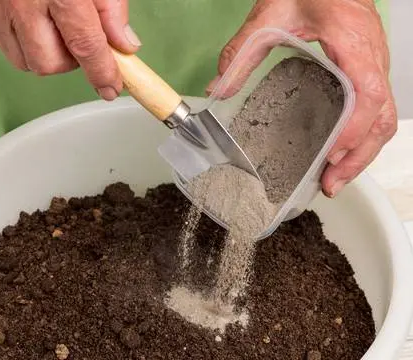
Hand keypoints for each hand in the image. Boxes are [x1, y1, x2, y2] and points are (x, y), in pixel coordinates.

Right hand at [0, 0, 141, 99]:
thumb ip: (111, 8)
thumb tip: (124, 45)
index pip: (86, 46)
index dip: (102, 73)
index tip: (110, 88)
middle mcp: (21, 4)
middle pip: (49, 65)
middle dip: (68, 60)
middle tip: (72, 35)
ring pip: (24, 61)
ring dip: (42, 51)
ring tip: (46, 21)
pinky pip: (0, 47)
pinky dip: (16, 40)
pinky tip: (21, 17)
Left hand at [208, 0, 395, 196]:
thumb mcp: (270, 14)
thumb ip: (243, 51)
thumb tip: (219, 87)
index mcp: (352, 42)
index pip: (367, 92)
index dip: (353, 128)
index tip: (331, 154)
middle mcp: (372, 57)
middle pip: (382, 117)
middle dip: (358, 156)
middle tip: (330, 184)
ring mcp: (375, 65)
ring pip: (384, 117)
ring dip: (362, 153)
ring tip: (334, 179)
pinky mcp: (370, 70)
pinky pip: (377, 109)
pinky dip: (362, 137)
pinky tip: (340, 153)